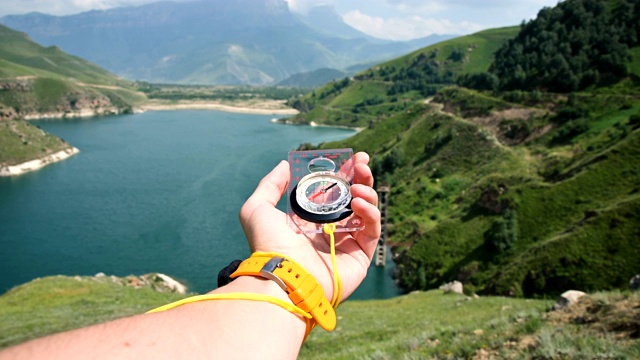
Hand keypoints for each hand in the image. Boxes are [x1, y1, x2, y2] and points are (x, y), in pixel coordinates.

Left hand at [239, 152, 380, 300]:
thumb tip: (285, 165)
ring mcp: (346, 243)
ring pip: (367, 212)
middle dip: (360, 178)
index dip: (343, 174)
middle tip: (362, 162)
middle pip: (353, 198)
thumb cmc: (267, 245)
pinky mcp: (360, 257)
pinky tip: (358, 202)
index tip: (351, 157)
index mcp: (309, 219)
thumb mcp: (257, 208)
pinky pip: (373, 230)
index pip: (332, 192)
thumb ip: (270, 185)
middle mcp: (329, 230)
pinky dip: (371, 213)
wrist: (282, 276)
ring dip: (367, 192)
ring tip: (357, 187)